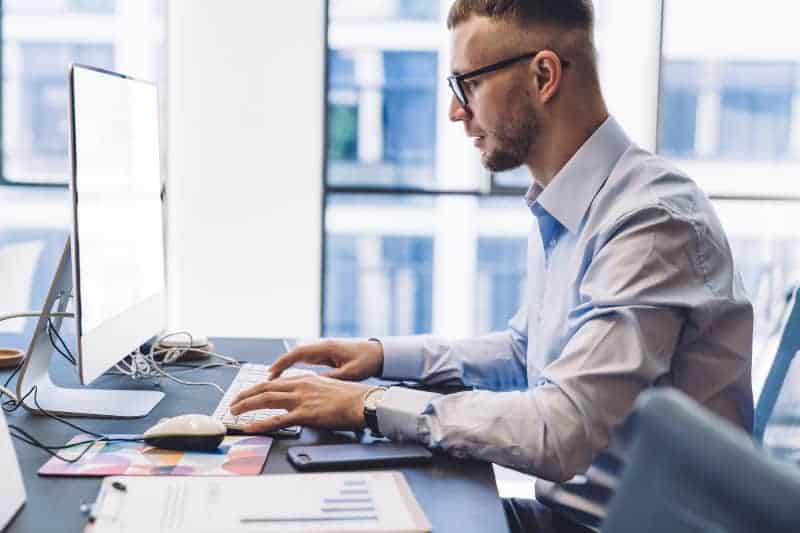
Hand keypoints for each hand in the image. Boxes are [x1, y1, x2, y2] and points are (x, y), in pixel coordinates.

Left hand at [229, 374, 373, 432]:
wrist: (363, 402)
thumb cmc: (351, 397)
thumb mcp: (328, 386)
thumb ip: (312, 390)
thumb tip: (303, 397)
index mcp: (306, 379)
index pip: (275, 381)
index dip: (258, 388)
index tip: (248, 393)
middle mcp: (300, 385)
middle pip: (265, 387)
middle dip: (246, 395)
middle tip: (234, 402)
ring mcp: (302, 399)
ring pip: (267, 399)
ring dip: (247, 405)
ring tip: (234, 411)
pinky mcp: (306, 414)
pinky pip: (278, 420)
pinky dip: (261, 423)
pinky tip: (250, 426)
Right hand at [268, 339, 383, 380]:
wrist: (380, 353)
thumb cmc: (367, 361)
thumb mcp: (349, 373)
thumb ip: (330, 378)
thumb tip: (312, 385)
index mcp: (326, 348)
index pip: (298, 353)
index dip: (282, 362)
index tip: (271, 373)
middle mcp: (322, 347)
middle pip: (294, 354)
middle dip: (279, 366)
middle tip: (266, 379)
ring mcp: (324, 350)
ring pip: (299, 358)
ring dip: (285, 368)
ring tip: (272, 381)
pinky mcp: (327, 356)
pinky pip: (306, 361)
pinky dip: (295, 368)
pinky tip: (290, 378)